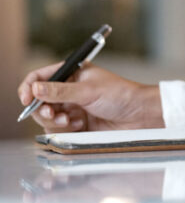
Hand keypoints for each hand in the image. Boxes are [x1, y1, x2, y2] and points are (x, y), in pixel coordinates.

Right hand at [17, 63, 163, 131]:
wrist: (139, 115)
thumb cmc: (121, 95)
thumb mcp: (88, 91)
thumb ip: (60, 91)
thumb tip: (35, 88)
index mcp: (73, 73)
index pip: (41, 77)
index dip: (29, 87)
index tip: (27, 99)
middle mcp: (69, 90)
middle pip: (39, 100)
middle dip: (43, 109)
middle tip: (52, 114)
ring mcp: (72, 107)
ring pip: (46, 117)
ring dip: (54, 120)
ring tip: (70, 121)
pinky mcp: (76, 124)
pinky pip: (57, 129)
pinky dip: (64, 129)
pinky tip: (80, 126)